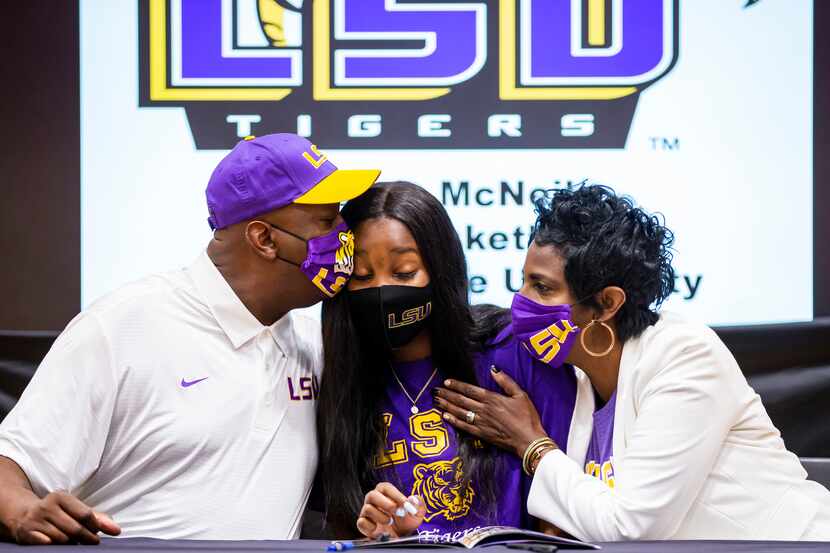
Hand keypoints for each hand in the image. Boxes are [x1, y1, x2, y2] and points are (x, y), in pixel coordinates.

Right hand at [9, 491, 120, 544]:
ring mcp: (35, 520)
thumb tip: (116, 530)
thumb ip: (97, 518)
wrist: (23, 514)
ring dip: (71, 544)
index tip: (98, 533)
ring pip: (61, 539)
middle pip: (75, 528)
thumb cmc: (57, 513)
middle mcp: (47, 506)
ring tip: (75, 543)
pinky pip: (46, 545)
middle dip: (87, 538)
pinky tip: (59, 546)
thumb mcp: (74, 509)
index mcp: (61, 497)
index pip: (85, 514)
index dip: (95, 527)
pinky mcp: (26, 533)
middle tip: (92, 542)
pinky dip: (55, 547)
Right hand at [356, 483, 424, 538]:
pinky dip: (371, 527)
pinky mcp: (363, 524)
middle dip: (385, 503)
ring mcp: (367, 512)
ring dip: (380, 516)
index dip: (395, 494)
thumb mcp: (417, 513)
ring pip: (367, 508)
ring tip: (390, 522)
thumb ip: (418, 504)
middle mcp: (374, 500)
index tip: (405, 504)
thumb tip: (414, 499)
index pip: (385, 487)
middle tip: (396, 511)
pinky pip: (361, 522)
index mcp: (386, 494)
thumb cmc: (406, 521)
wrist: (400, 537)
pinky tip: (380, 530)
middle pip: (372, 495)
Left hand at [433, 366, 556, 457]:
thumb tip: (494, 369)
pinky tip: (445, 417)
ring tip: (437, 401)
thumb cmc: (527, 417)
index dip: (457, 385)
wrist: (528, 440)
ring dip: (447, 406)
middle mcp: (483, 410)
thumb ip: (506, 382)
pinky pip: (463, 426)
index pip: (470, 390)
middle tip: (435, 390)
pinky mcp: (481, 434)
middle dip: (447, 394)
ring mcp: (481, 422)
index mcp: (492, 399)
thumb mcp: (520, 395)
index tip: (446, 382)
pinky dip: (453, 421)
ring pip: (459, 412)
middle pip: (461, 400)